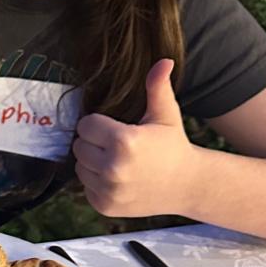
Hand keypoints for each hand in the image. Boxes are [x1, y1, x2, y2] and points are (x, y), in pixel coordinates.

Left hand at [73, 60, 196, 216]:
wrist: (187, 184)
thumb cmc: (173, 146)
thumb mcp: (166, 115)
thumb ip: (157, 88)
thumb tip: (163, 60)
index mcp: (124, 141)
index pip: (85, 125)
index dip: (98, 124)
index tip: (115, 128)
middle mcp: (113, 168)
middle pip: (79, 146)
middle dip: (94, 143)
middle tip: (117, 145)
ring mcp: (108, 190)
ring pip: (80, 167)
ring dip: (93, 163)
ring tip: (118, 161)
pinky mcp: (105, 206)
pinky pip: (85, 187)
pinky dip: (97, 182)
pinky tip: (118, 178)